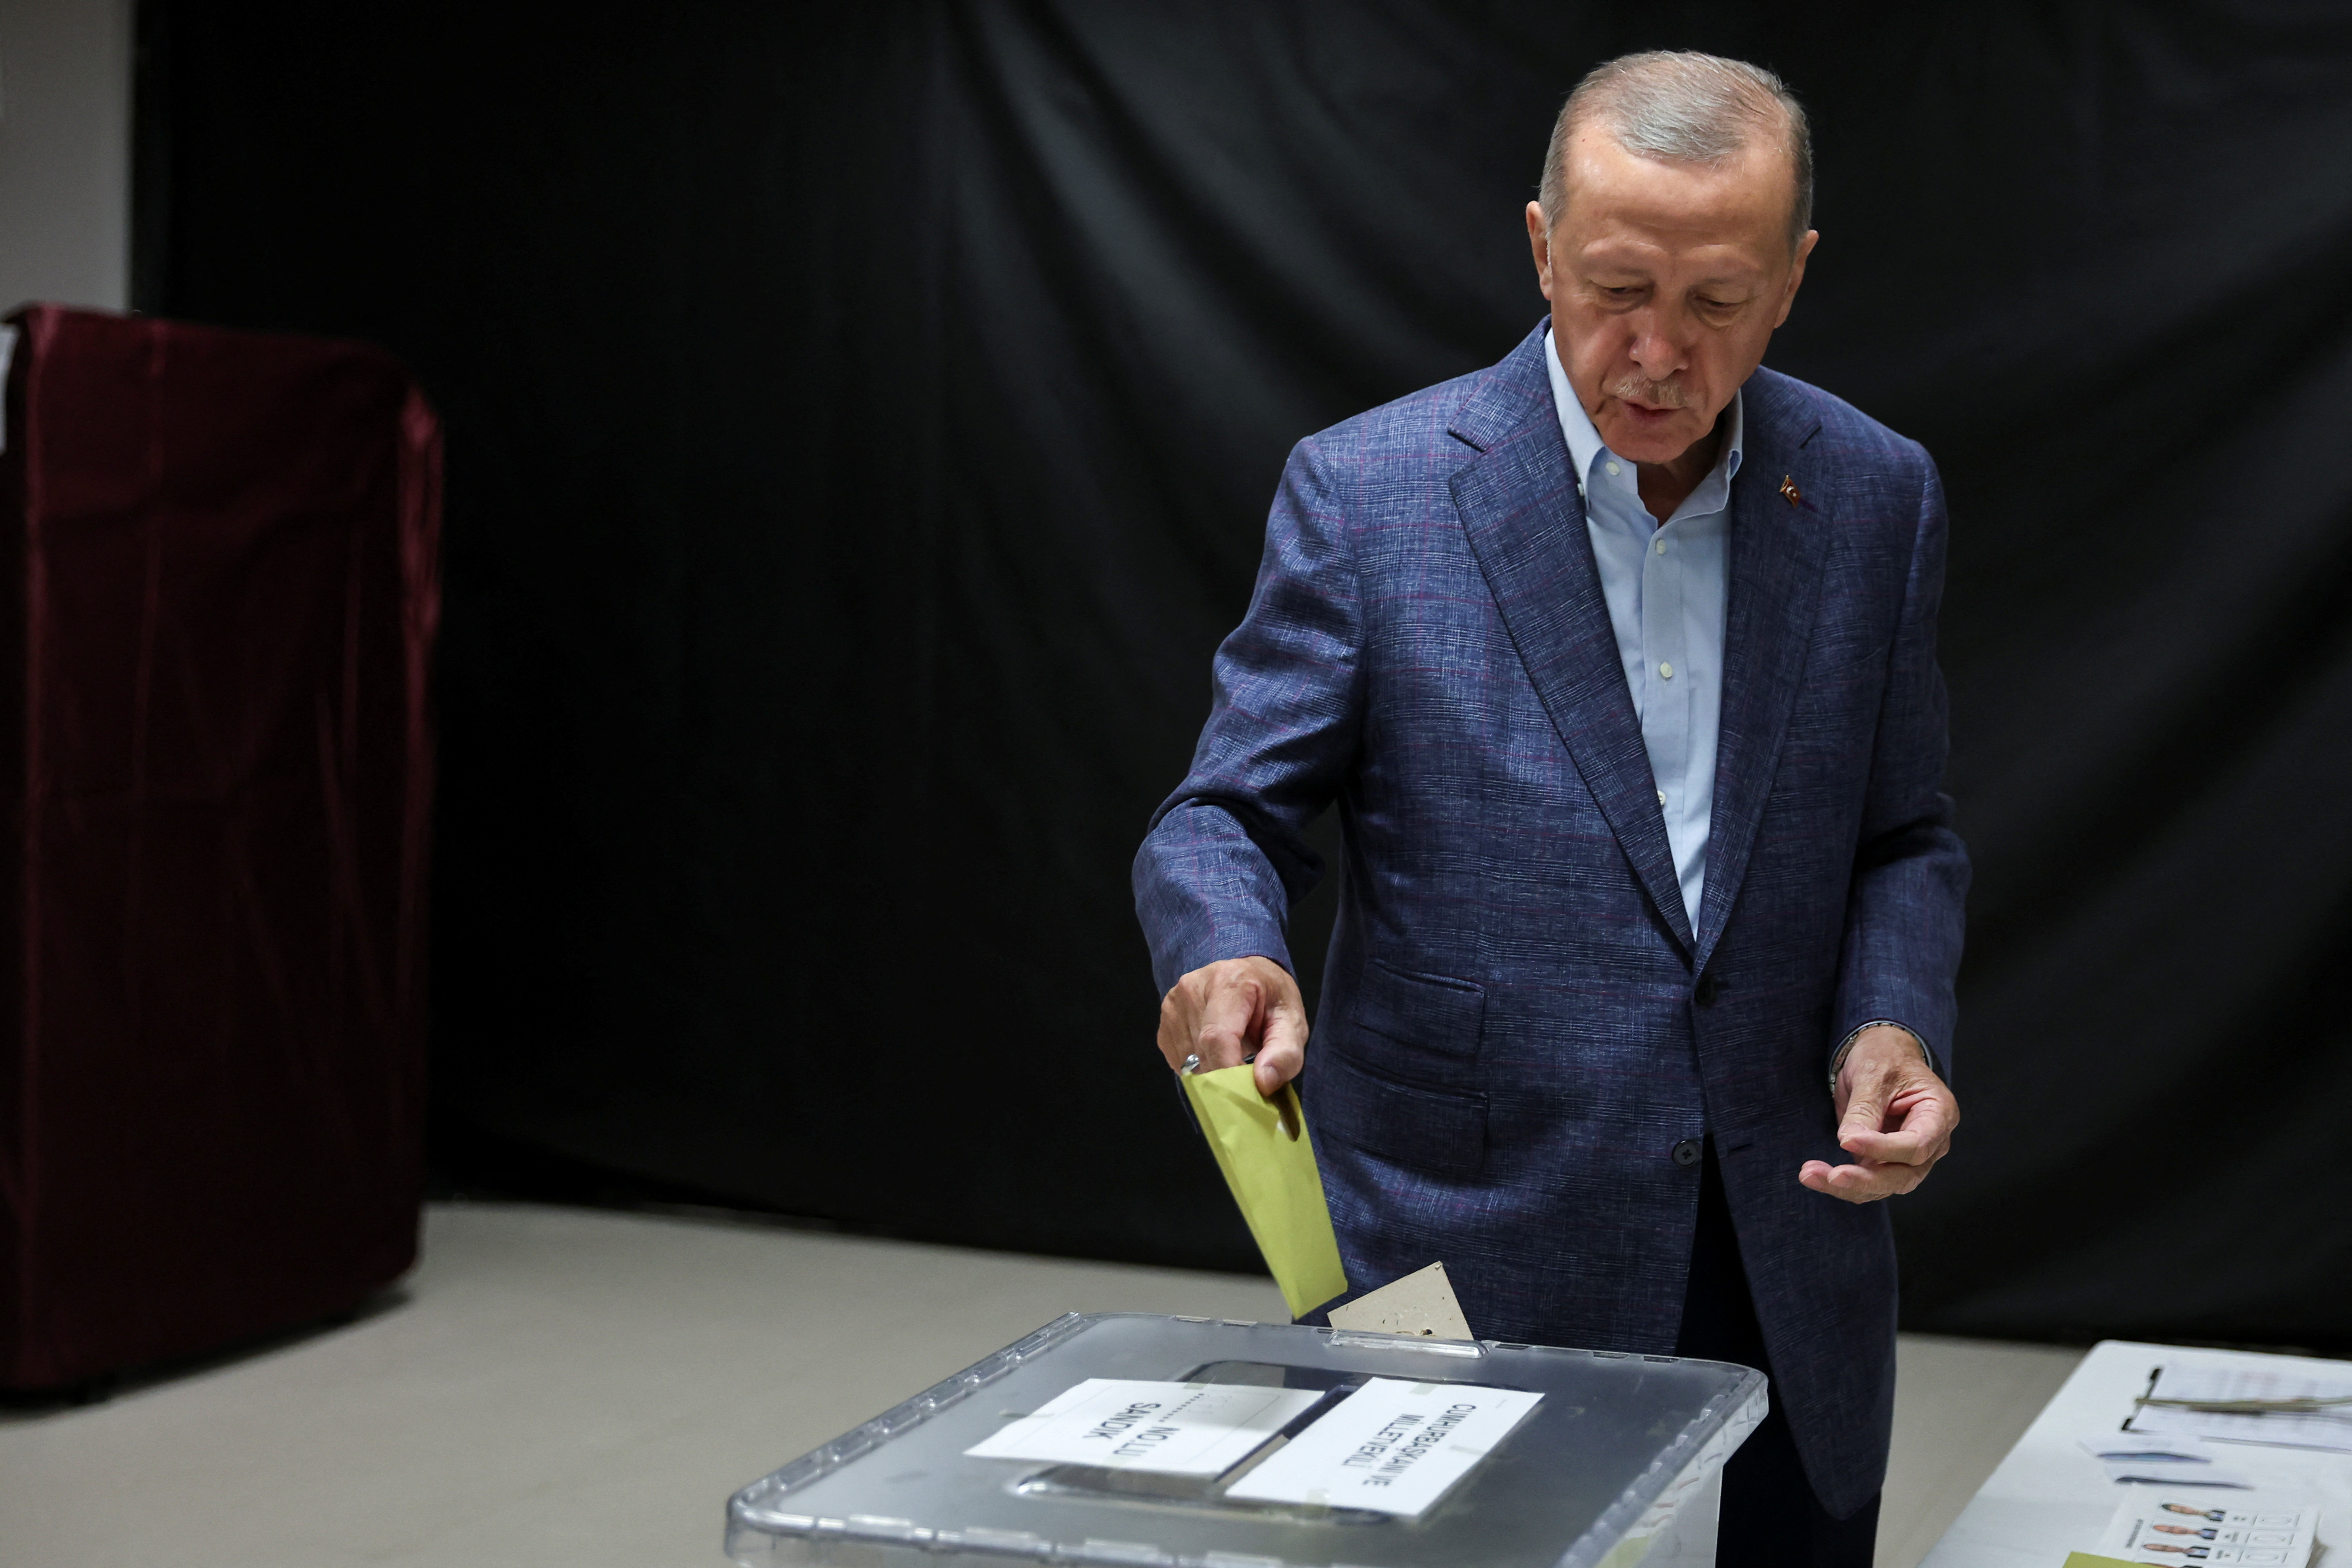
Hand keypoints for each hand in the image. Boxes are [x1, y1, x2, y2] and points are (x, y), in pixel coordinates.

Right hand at [1157, 956, 1307, 1098]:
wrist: (1249, 974)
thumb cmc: (1272, 998)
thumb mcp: (1292, 1021)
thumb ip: (1285, 1053)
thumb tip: (1263, 1083)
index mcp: (1228, 983)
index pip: (1217, 1038)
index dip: (1229, 1074)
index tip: (1248, 1095)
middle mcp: (1192, 989)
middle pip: (1203, 1054)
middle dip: (1226, 1079)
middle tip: (1248, 1081)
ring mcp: (1173, 1006)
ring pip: (1188, 1063)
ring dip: (1213, 1073)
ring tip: (1235, 1058)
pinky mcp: (1165, 1023)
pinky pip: (1179, 1062)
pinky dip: (1199, 1068)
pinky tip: (1216, 1054)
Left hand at [1798, 1024, 1957, 1202]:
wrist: (1880, 1055)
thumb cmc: (1885, 1057)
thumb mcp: (1874, 1074)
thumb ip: (1865, 1109)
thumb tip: (1848, 1141)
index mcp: (1938, 1114)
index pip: (1916, 1145)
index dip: (1883, 1149)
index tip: (1848, 1141)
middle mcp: (1930, 1142)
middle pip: (1904, 1176)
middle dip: (1866, 1180)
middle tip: (1833, 1176)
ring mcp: (1907, 1157)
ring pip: (1883, 1186)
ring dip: (1847, 1187)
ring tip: (1810, 1175)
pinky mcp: (1883, 1162)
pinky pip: (1866, 1181)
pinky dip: (1840, 1184)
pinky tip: (1815, 1176)